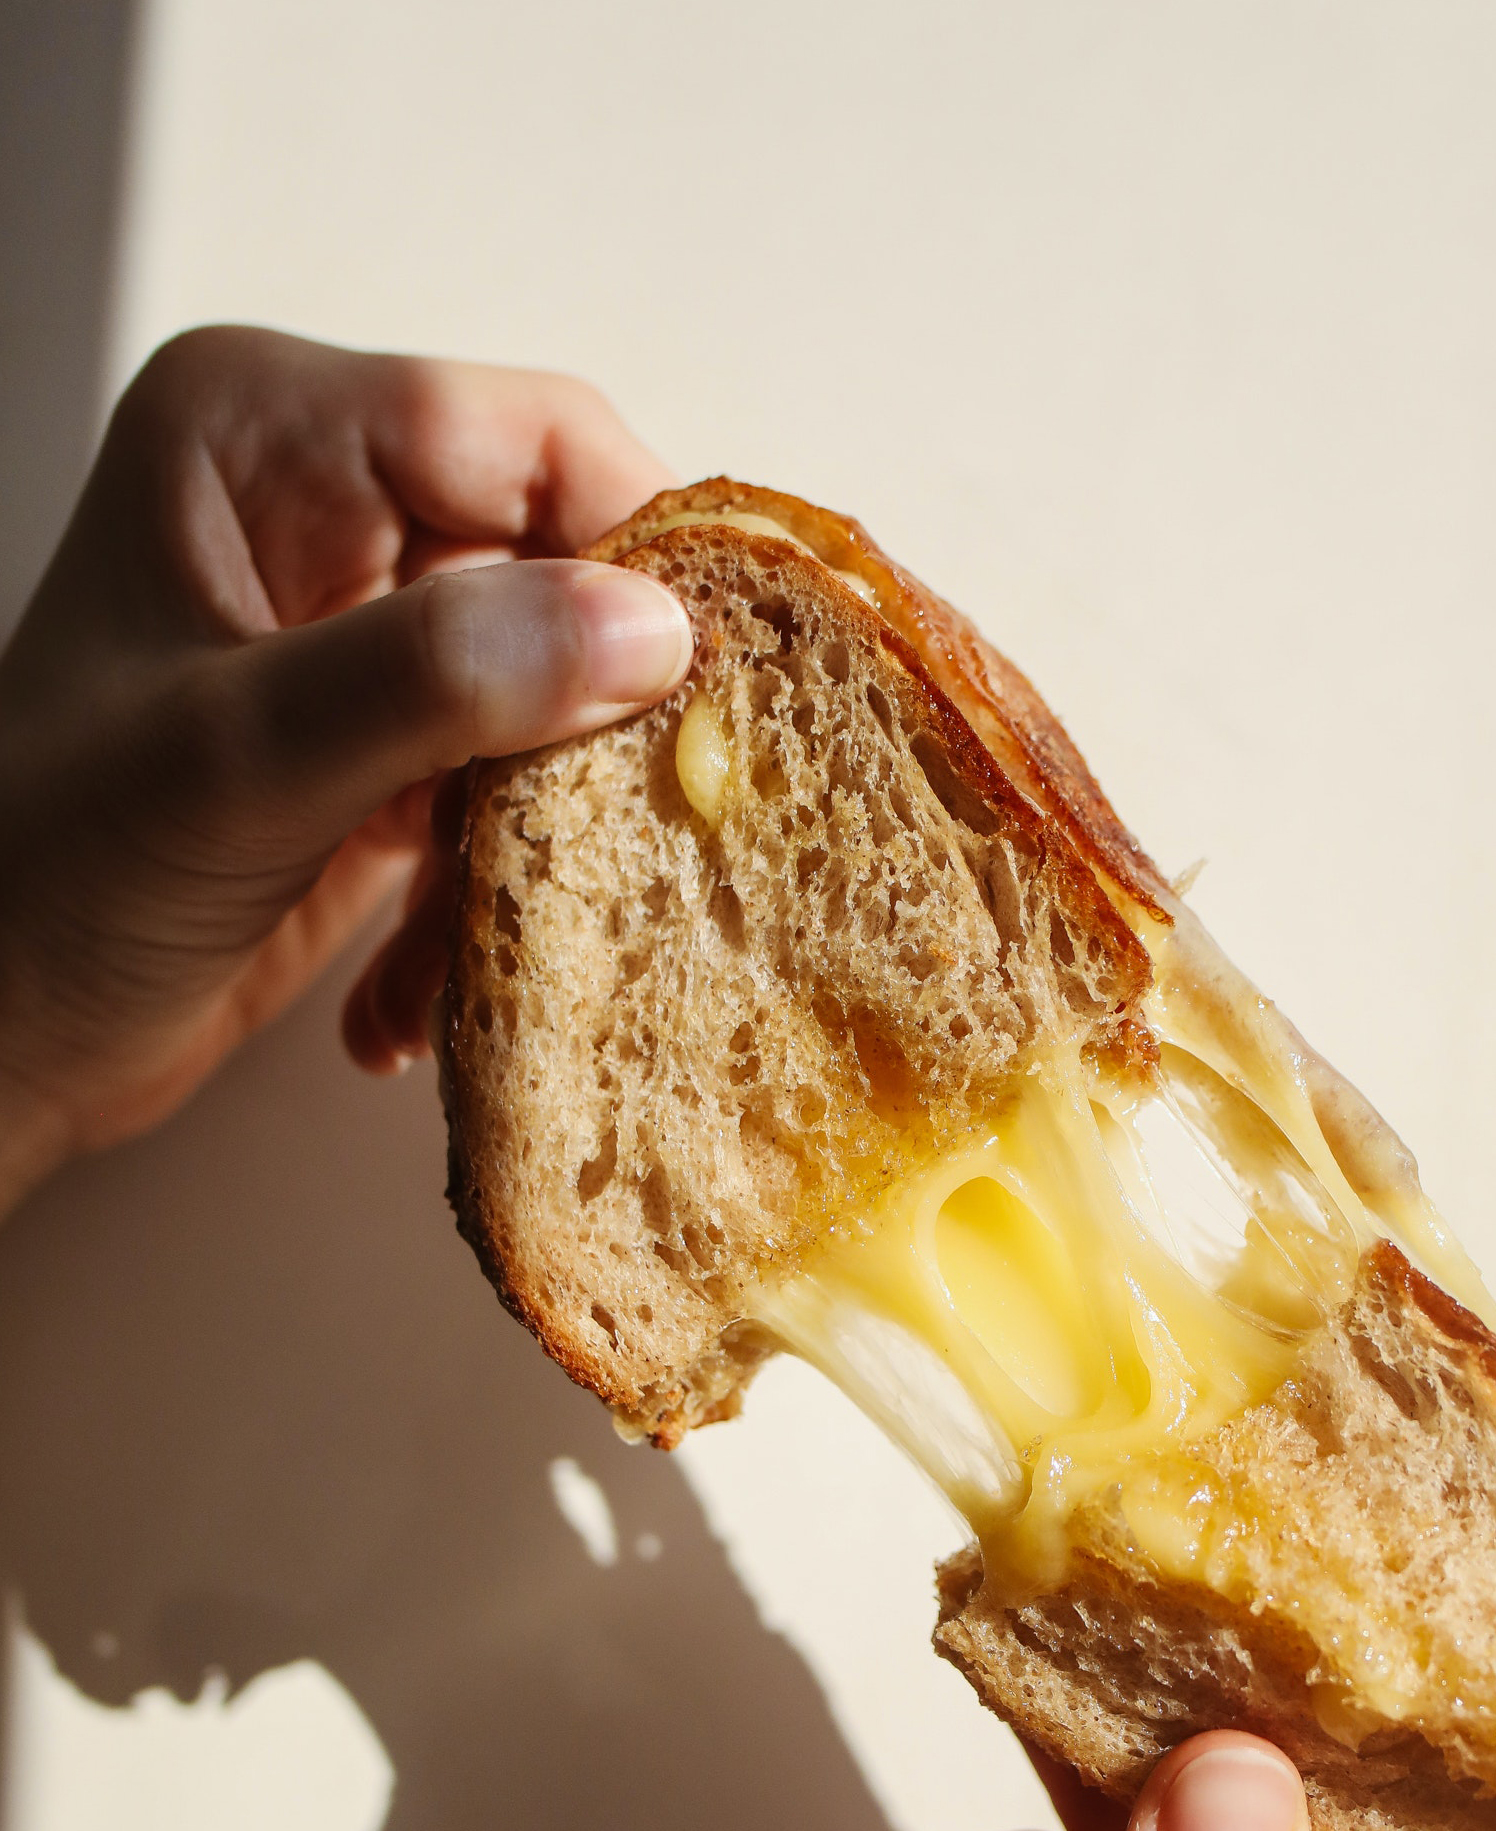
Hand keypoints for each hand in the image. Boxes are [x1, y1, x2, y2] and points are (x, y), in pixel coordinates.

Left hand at [0, 325, 690, 1212]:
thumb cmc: (43, 878)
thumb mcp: (236, 763)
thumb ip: (434, 678)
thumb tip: (648, 629)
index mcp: (266, 435)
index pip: (530, 439)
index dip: (639, 552)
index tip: (701, 693)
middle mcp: (326, 513)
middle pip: (567, 575)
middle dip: (585, 735)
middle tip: (611, 853)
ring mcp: (362, 638)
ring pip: (557, 710)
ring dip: (528, 854)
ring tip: (460, 960)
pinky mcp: (390, 754)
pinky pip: (511, 804)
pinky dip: (480, 911)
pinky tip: (403, 1000)